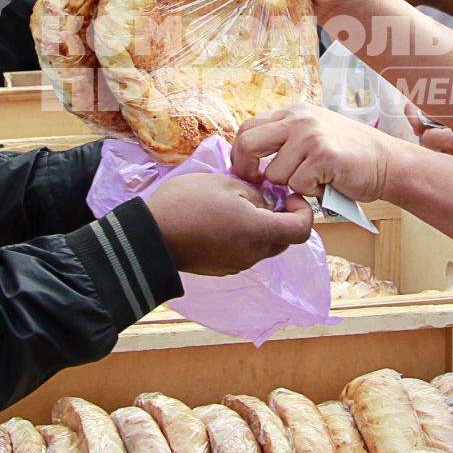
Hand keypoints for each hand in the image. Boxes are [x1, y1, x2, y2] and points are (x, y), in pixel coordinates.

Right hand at [144, 173, 314, 274]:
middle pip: (284, 239)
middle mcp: (253, 254)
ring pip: (263, 246)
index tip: (288, 195)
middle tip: (264, 196)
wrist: (149, 237)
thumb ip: (255, 194)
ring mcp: (237, 264)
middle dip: (281, 217)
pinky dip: (243, 237)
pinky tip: (222, 220)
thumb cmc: (186, 204)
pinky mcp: (222, 268)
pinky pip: (244, 253)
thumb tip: (267, 202)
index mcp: (258, 231)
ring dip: (260, 227)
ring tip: (238, 205)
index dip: (303, 211)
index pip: (302, 229)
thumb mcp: (225, 184)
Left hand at [231, 102, 402, 201]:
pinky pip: (297, 185)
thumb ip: (285, 140)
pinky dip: (310, 192)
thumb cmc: (349, 156)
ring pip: (274, 173)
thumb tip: (248, 161)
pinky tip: (327, 183)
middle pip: (248, 144)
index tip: (248, 172)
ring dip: (291, 185)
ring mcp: (311, 135)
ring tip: (314, 180)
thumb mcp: (313, 134)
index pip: (247, 129)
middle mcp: (299, 119)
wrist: (388, 162)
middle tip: (261, 184)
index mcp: (293, 112)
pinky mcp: (323, 155)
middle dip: (247, 170)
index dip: (240, 155)